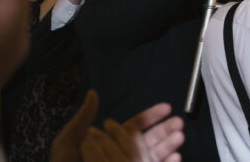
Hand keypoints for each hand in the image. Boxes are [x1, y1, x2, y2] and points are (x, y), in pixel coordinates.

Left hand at [51, 91, 183, 161]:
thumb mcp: (69, 140)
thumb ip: (84, 118)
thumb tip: (93, 93)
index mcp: (110, 142)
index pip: (135, 125)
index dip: (151, 116)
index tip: (167, 108)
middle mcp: (121, 155)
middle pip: (148, 140)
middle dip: (165, 130)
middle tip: (179, 123)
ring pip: (152, 154)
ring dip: (167, 146)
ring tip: (180, 137)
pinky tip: (176, 158)